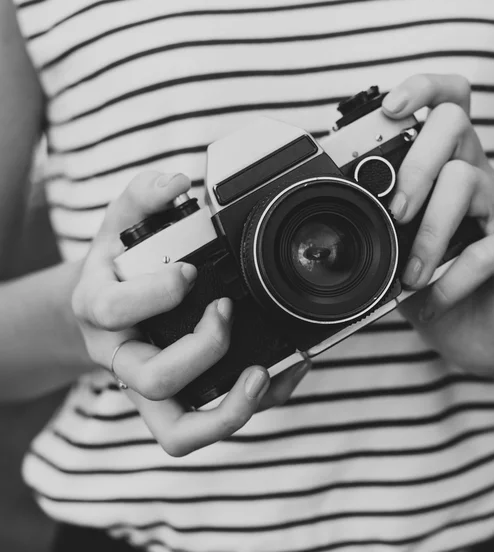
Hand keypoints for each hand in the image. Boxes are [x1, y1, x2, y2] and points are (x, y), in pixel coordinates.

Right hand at [71, 170, 309, 456]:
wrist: (105, 304)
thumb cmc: (118, 266)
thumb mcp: (120, 223)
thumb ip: (144, 196)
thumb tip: (176, 181)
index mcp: (100, 307)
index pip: (112, 311)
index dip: (155, 294)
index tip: (191, 270)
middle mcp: (121, 355)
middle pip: (151, 378)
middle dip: (201, 347)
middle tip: (226, 309)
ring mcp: (147, 386)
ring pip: (177, 430)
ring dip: (227, 408)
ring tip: (262, 372)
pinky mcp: (174, 402)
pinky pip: (202, 427)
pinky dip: (244, 410)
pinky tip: (274, 376)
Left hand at [382, 74, 493, 378]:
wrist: (471, 332)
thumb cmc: (428, 282)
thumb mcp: (393, 247)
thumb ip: (378, 219)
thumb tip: (338, 202)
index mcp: (445, 165)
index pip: (447, 102)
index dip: (423, 88)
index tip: (388, 108)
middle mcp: (477, 174)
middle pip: (455, 124)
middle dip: (416, 164)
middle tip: (396, 211)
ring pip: (465, 181)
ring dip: (428, 233)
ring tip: (411, 275)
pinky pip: (485, 250)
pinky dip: (449, 280)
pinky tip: (432, 300)